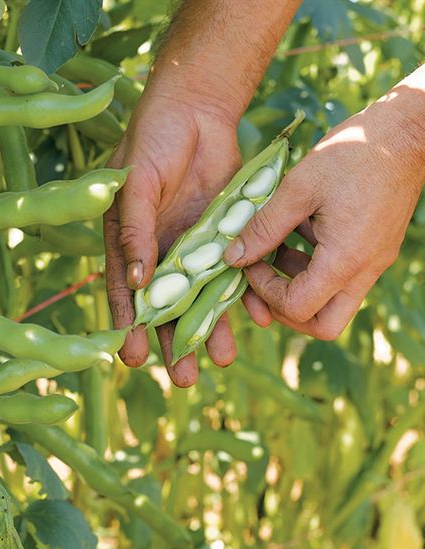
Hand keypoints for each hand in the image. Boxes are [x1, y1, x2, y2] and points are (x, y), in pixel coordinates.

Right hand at [104, 81, 240, 386]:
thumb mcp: (136, 183)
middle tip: (186, 378)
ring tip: (223, 359)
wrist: (196, 107)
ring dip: (213, 326)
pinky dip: (245, 292)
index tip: (134, 359)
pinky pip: (236, 269)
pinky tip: (255, 317)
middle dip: (176, 339)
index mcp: (129, 240)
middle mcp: (161, 249)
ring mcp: (194, 244)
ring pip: (205, 294)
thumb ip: (134, 229)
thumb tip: (135, 280)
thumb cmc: (153, 139)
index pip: (125, 291)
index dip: (130, 326)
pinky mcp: (225, 233)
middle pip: (168, 303)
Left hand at [225, 93, 424, 339]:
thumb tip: (232, 258)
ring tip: (276, 251)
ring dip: (297, 287)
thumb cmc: (352, 154)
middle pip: (322, 324)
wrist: (406, 133)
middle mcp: (364, 271)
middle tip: (263, 280)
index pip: (298, 308)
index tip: (250, 263)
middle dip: (285, 310)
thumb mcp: (297, 189)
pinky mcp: (374, 251)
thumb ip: (263, 228)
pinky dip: (313, 268)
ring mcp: (373, 264)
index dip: (265, 293)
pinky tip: (298, 234)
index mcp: (345, 260)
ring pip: (332, 304)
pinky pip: (341, 278)